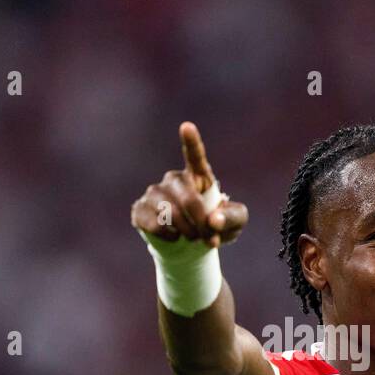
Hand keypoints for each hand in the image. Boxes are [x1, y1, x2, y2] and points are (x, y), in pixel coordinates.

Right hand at [131, 122, 248, 248]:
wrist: (190, 247)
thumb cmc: (214, 228)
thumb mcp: (234, 223)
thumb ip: (232, 218)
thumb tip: (213, 221)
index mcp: (198, 176)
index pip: (194, 156)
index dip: (191, 141)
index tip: (186, 127)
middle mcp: (174, 180)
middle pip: (189, 199)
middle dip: (202, 223)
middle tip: (209, 239)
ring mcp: (154, 193)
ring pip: (170, 212)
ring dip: (187, 231)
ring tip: (193, 238)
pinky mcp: (140, 209)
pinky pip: (153, 222)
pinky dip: (168, 235)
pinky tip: (174, 236)